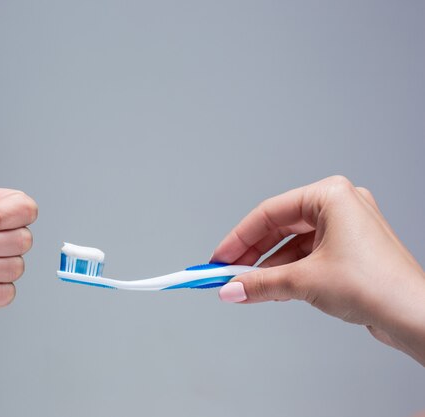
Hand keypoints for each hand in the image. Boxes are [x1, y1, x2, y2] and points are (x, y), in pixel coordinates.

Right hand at [211, 176, 424, 364]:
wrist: (415, 317)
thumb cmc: (377, 286)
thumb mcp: (304, 281)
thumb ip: (260, 283)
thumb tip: (231, 289)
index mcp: (331, 195)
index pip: (269, 213)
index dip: (238, 238)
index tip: (219, 257)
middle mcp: (341, 205)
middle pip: (280, 226)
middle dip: (252, 253)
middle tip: (227, 272)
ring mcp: (348, 227)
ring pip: (294, 243)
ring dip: (269, 265)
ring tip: (246, 285)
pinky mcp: (352, 249)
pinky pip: (309, 254)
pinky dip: (289, 270)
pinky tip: (272, 287)